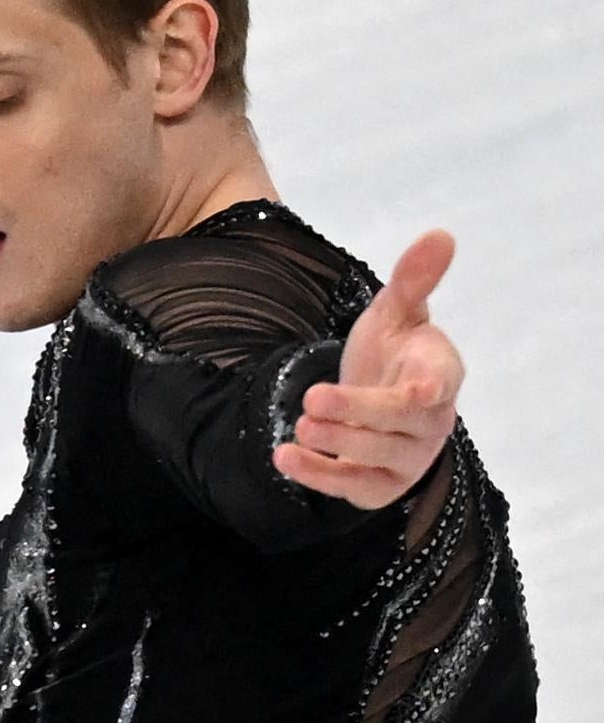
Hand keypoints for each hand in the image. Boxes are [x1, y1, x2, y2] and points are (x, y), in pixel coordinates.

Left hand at [275, 229, 464, 508]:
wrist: (376, 397)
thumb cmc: (393, 353)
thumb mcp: (396, 312)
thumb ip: (413, 279)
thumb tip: (440, 235)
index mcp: (440, 377)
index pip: (438, 387)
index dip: (427, 392)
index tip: (414, 392)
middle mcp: (430, 423)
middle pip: (399, 425)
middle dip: (357, 414)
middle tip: (311, 400)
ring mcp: (407, 458)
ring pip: (376, 458)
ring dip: (336, 446)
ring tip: (299, 428)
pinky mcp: (379, 485)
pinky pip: (352, 487)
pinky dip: (318, 476)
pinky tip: (283, 458)